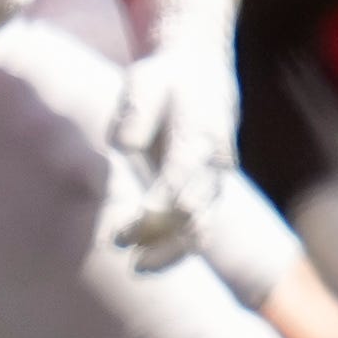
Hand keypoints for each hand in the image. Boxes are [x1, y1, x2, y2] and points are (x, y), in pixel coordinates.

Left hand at [111, 0, 238, 271]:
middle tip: (121, 243)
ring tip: (138, 268)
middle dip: (159, 232)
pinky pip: (199, 226)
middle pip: (195, 208)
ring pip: (202, 224)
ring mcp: (216, 179)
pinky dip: (177, 247)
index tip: (132, 221)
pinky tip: (148, 262)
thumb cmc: (164, 77)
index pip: (182, 175)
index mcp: (200, 132)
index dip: (160, 202)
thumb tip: (124, 143)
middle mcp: (215, 161)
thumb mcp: (144, 80)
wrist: (200, 70)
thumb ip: (136, 111)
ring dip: (172, 250)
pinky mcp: (209, 190)